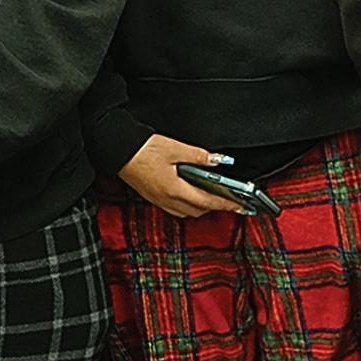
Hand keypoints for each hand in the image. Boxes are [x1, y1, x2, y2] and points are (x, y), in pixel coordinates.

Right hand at [119, 134, 243, 217]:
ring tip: (214, 193)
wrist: (118, 152)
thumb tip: (217, 160)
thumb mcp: (175, 149)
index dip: (228, 204)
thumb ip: (199, 156)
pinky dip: (189, 202)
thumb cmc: (143, 150)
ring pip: (188, 211)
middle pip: (199, 210)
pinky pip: (176, 207)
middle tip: (231, 196)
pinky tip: (192, 190)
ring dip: (202, 205)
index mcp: (175, 190)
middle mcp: (167, 200)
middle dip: (216, 205)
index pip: (208, 201)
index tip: (242, 206)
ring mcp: (159, 200)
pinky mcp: (154, 197)